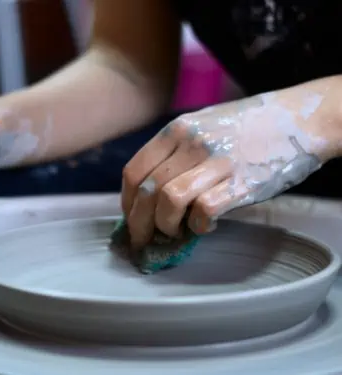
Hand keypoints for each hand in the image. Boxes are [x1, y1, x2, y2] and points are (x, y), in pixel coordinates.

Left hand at [122, 89, 341, 249]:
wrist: (299, 118)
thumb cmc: (247, 126)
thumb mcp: (202, 125)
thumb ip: (175, 152)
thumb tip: (151, 192)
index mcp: (177, 129)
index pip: (134, 171)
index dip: (127, 201)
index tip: (131, 217)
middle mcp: (191, 143)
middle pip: (147, 191)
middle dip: (139, 223)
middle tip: (143, 238)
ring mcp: (217, 162)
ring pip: (169, 201)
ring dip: (165, 226)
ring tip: (174, 232)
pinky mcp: (242, 182)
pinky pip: (204, 211)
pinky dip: (198, 226)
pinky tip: (205, 226)